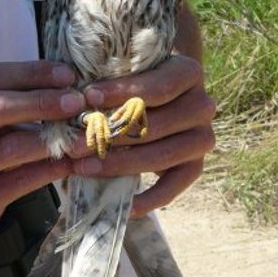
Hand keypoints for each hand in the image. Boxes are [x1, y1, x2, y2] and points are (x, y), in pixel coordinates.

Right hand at [0, 61, 84, 252]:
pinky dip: (50, 170)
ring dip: (53, 140)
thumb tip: (66, 85)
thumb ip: (11, 102)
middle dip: (43, 102)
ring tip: (82, 137)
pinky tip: (70, 163)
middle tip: (77, 102)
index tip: (68, 75)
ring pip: (10, 148)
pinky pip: (19, 182)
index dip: (33, 73)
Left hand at [73, 56, 215, 215]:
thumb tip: (78, 100)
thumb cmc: (137, 82)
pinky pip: (174, 187)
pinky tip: (124, 204)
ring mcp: (202, 137)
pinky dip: (149, 199)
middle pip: (155, 125)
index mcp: (189, 73)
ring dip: (119, 165)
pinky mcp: (196, 165)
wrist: (165, 98)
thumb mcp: (129, 72)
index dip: (121, 92)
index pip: (157, 87)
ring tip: (84, 168)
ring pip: (161, 156)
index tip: (87, 97)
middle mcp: (202, 105)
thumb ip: (113, 82)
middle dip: (110, 136)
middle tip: (75, 145)